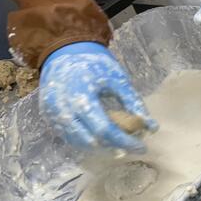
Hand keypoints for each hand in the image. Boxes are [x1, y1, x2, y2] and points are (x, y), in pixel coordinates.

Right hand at [40, 42, 156, 151]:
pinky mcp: (48, 117)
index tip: (141, 147)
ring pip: (79, 142)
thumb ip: (133, 103)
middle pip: (91, 139)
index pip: (104, 129)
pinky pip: (69, 137)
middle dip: (114, 146)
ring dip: (100, 146)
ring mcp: (52, 114)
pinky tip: (102, 138)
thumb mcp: (118, 80)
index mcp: (81, 95)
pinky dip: (87, 141)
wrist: (64, 53)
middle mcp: (62, 108)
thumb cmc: (95, 65)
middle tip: (132, 146)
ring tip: (119, 143)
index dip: (124, 141)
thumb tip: (152, 127)